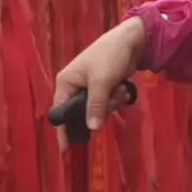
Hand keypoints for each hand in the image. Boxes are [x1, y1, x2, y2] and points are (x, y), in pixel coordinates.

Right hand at [49, 16, 151, 130]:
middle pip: (82, 114)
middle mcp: (74, 87)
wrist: (131, 41)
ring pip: (97, 110)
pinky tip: (122, 88)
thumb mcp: (101, 82)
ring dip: (111, 104)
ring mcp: (89, 88)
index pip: (60, 112)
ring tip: (119, 88)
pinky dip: (115, 99)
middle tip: (111, 100)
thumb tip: (92, 129)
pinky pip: (106, 104)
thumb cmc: (110, 56)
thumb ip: (95, 106)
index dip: (63, 131)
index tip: (67, 150)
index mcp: (66, 83)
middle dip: (100, 110)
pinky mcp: (102, 88)